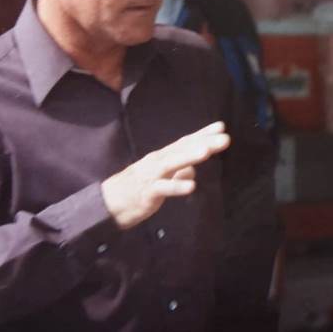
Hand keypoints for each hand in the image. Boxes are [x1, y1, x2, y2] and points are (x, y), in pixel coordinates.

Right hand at [101, 121, 229, 229]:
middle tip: (225, 137)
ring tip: (207, 151)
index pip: (185, 142)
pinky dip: (176, 186)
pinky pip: (162, 189)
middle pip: (182, 149)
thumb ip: (177, 172)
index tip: (221, 126)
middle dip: (204, 142)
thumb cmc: (136, 189)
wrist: (107, 204)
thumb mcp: (160, 178)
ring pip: (172, 163)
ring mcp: (151, 176)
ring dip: (190, 156)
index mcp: (162, 157)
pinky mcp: (146, 193)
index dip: (203, 134)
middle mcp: (157, 162)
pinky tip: (191, 186)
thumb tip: (193, 170)